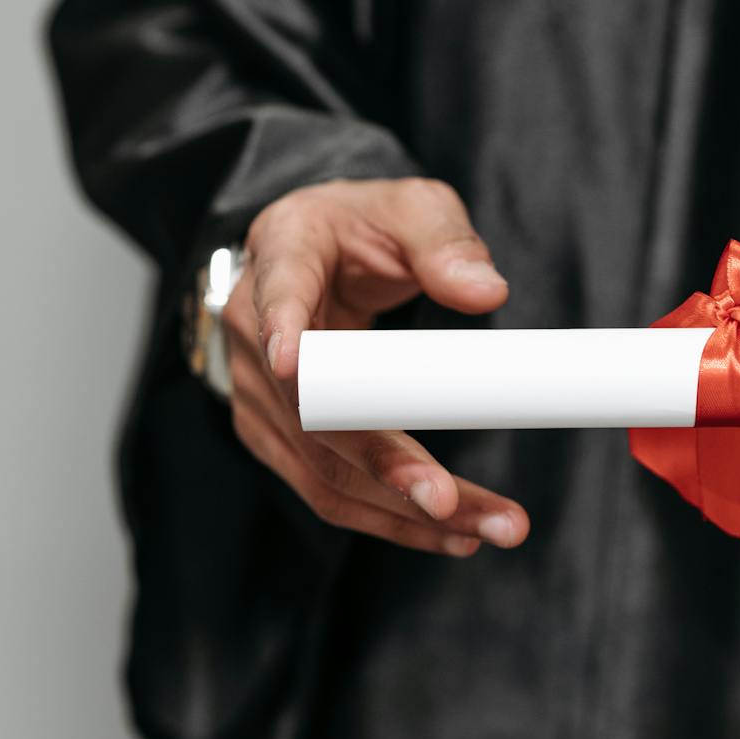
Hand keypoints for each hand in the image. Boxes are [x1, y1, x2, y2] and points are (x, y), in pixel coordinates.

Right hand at [223, 177, 529, 556]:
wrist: (306, 258)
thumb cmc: (359, 229)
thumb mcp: (409, 207)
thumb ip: (446, 240)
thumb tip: (486, 292)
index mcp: (283, 253)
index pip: (278, 294)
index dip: (283, 330)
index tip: (291, 362)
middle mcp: (254, 333)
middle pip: (312, 413)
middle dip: (382, 461)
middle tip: (446, 498)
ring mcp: (257, 394)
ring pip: (324, 469)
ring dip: (402, 510)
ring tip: (482, 528)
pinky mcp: (275, 437)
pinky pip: (329, 490)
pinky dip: (390, 517)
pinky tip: (450, 531)